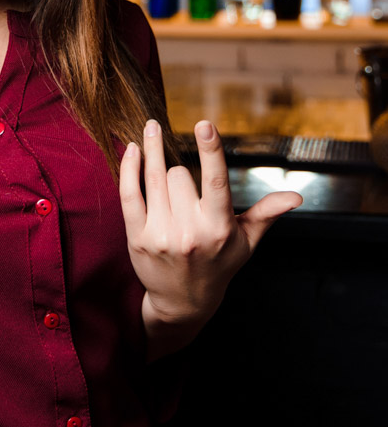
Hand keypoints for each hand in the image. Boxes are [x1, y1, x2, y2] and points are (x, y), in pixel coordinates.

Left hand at [119, 119, 301, 346]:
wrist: (184, 302)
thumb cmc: (219, 265)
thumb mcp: (246, 242)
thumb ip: (266, 214)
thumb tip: (296, 196)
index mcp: (219, 228)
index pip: (216, 181)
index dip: (210, 150)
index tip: (204, 123)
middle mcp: (190, 232)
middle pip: (180, 174)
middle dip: (181, 172)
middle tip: (184, 188)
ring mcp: (161, 236)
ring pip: (155, 178)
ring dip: (153, 154)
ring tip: (151, 130)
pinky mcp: (137, 238)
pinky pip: (129, 194)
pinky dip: (129, 168)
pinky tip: (133, 148)